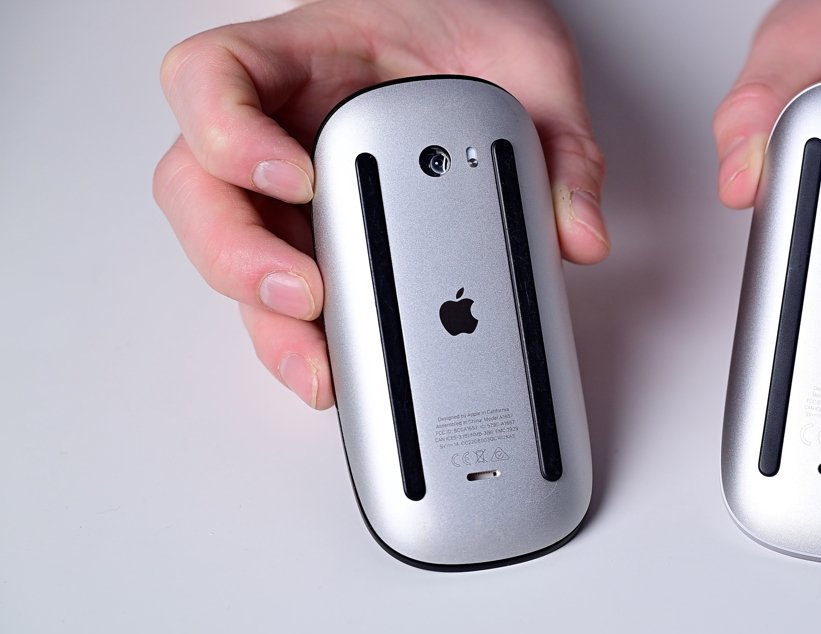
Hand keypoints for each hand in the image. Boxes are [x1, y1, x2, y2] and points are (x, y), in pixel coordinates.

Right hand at [154, 0, 608, 408]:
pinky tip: (342, 368)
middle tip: (306, 298)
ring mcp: (287, 189)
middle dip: (239, 256)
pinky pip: (283, 294)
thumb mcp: (527, 61)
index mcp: (303, 58)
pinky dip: (303, 338)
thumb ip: (559, 142)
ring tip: (324, 368)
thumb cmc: (467, 29)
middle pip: (197, 190)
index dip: (231, 134)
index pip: (214, 79)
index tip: (302, 178)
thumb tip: (578, 233)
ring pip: (229, 257)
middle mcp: (278, 127)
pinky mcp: (316, 239)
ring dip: (265, 320)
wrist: (472, 37)